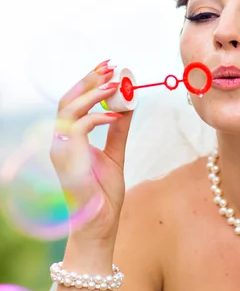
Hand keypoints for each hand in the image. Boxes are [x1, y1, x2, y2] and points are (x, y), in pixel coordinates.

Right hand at [50, 60, 133, 243]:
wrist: (100, 225)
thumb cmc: (104, 194)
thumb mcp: (116, 154)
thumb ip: (118, 130)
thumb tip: (128, 104)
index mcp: (70, 140)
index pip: (74, 103)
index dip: (89, 83)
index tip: (109, 68)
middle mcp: (60, 142)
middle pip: (67, 100)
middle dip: (88, 79)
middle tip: (110, 66)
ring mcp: (61, 149)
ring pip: (69, 109)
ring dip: (93, 92)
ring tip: (115, 83)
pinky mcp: (67, 157)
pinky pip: (79, 127)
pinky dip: (98, 116)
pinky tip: (116, 115)